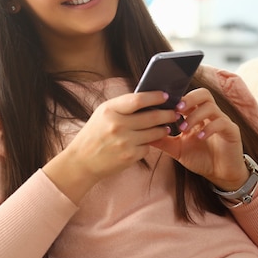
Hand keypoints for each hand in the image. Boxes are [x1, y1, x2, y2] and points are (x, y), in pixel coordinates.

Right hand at [43, 90, 175, 202]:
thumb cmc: (94, 134)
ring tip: (166, 127)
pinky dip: (149, 144)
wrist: (82, 160)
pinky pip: (148, 147)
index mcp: (109, 110)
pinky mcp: (130, 156)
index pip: (138, 100)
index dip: (155, 97)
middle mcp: (117, 125)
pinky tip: (146, 141)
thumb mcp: (103, 114)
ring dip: (164, 129)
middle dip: (168, 114)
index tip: (166, 96)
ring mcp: (124, 142)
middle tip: (176, 112)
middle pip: (152, 116)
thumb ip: (122, 107)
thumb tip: (149, 100)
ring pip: (155, 132)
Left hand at [149, 88, 248, 190]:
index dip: (177, 98)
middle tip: (176, 110)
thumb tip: (142, 134)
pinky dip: (209, 128)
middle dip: (188, 99)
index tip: (163, 106)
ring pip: (211, 106)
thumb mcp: (176, 148)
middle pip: (203, 93)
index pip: (188, 97)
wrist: (220, 175)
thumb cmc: (199, 158)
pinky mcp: (232, 131)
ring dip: (195, 115)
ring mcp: (222, 121)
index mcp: (196, 115)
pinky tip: (199, 137)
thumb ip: (162, 140)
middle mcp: (210, 114)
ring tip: (184, 128)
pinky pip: (222, 123)